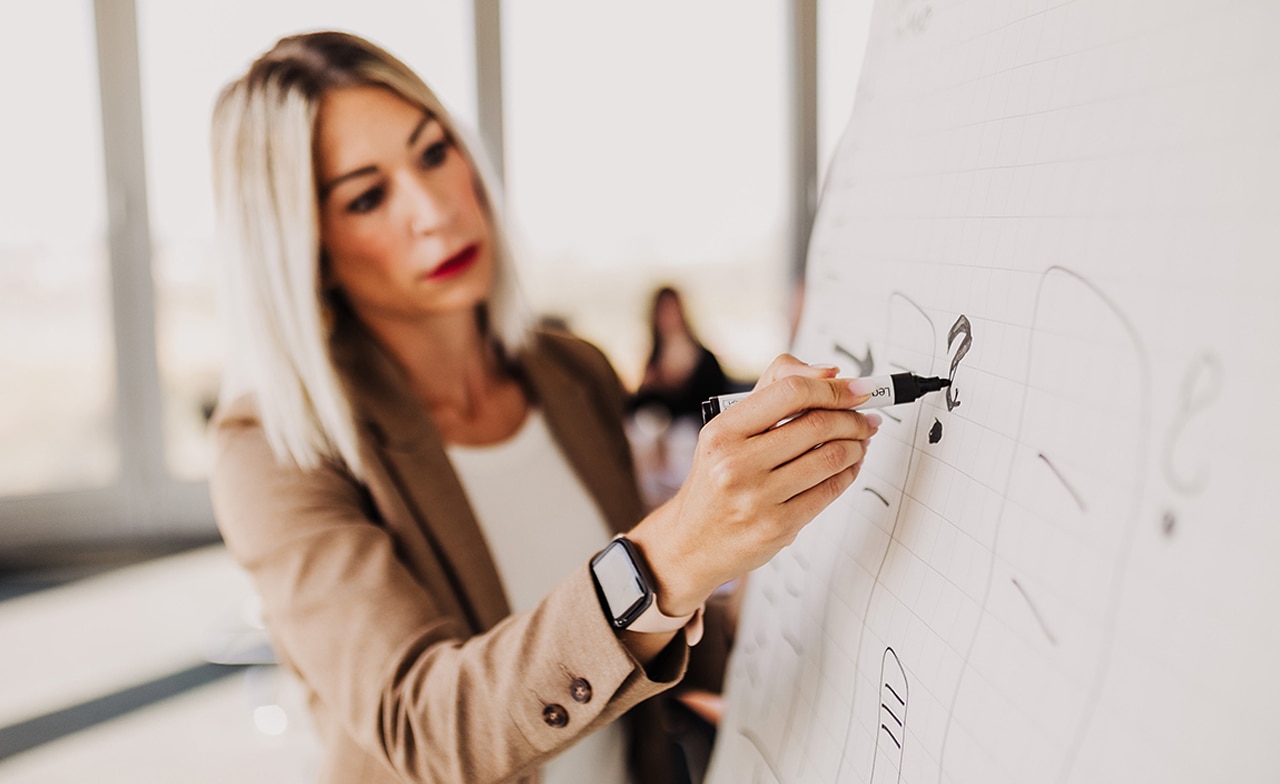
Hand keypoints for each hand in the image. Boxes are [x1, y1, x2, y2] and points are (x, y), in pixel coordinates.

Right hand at [628, 355, 880, 616]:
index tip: (857, 388)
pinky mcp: (778, 527)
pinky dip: (850, 472)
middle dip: (853, 417)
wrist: (693, 542)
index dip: (833, 387)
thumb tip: (829, 372)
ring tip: (861, 440)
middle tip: (865, 417)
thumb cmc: (716, 480)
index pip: (790, 392)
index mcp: (723, 432)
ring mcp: (757, 499)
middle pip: (818, 424)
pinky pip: (830, 491)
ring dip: (858, 445)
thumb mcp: (728, 430)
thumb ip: (772, 392)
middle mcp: (736, 464)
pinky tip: (850, 465)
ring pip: (831, 458)